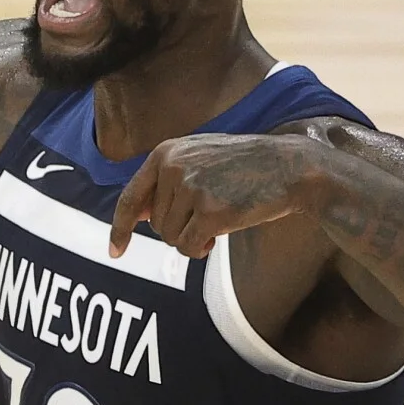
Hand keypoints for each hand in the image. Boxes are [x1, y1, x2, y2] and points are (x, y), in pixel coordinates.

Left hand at [109, 134, 319, 259]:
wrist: (287, 167)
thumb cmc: (244, 166)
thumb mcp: (199, 159)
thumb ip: (166, 181)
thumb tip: (138, 215)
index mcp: (165, 152)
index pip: (131, 198)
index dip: (120, 228)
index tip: (115, 252)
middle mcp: (173, 167)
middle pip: (156, 224)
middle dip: (179, 230)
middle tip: (207, 218)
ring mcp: (191, 188)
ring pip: (171, 238)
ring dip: (191, 239)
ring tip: (217, 222)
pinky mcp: (210, 211)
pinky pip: (188, 247)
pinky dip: (200, 249)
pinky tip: (217, 239)